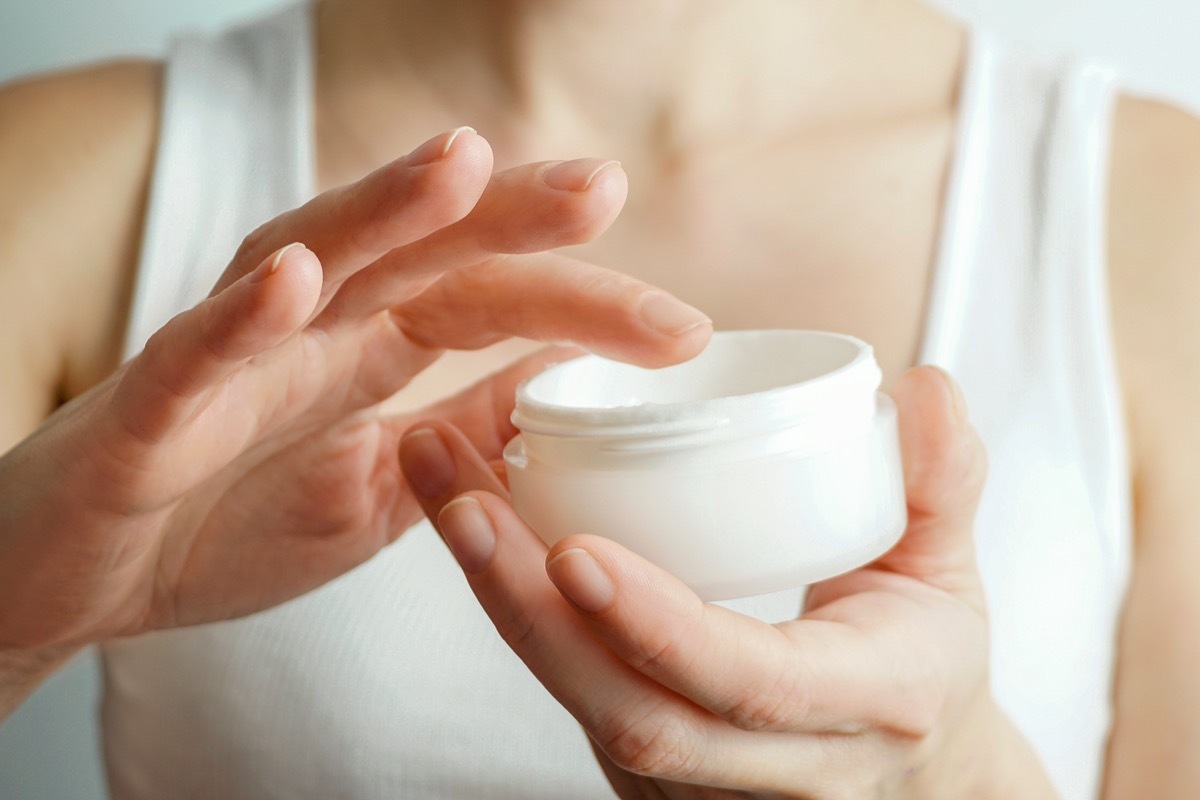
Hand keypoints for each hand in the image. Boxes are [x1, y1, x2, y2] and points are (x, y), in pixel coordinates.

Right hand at [0, 128, 711, 662]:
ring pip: (305, 261)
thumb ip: (464, 436)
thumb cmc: (225, 526)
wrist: (84, 586)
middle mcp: (306, 333)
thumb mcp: (384, 488)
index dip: (579, 304)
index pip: (486, 303)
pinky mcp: (146, 414)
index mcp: (367, 353)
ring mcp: (226, 362)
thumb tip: (566, 392)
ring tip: (458, 164)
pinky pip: (193, 354)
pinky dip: (242, 315)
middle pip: (417, 254)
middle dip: (506, 216)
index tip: (681, 328)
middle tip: (602, 188)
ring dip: (379, 210)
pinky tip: (295, 277)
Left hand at [400, 367, 1057, 798]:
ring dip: (501, 601)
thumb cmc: (922, 664)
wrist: (905, 769)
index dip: (657, 624)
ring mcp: (696, 784)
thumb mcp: (949, 575)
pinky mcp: (647, 772)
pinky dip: (516, 611)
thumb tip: (924, 386)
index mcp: (859, 707)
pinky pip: (568, 692)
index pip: (745, 683)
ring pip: (578, 705)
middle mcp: (768, 770)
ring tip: (447, 490)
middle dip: (529, 610)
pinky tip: (477, 525)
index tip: (576, 551)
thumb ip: (942, 479)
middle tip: (464, 498)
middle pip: (627, 711)